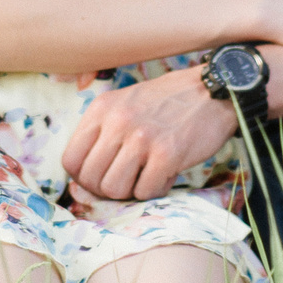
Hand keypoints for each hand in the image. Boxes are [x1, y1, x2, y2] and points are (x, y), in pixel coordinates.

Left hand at [62, 70, 237, 200]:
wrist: (212, 91)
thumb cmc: (167, 102)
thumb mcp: (124, 103)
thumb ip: (102, 131)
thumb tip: (83, 175)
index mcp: (102, 108)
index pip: (70, 159)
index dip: (82, 177)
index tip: (100, 176)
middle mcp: (118, 121)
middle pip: (90, 179)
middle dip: (106, 188)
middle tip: (127, 180)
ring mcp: (142, 138)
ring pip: (114, 189)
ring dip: (130, 190)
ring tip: (145, 175)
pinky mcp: (167, 153)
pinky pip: (145, 192)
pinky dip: (155, 189)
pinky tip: (165, 173)